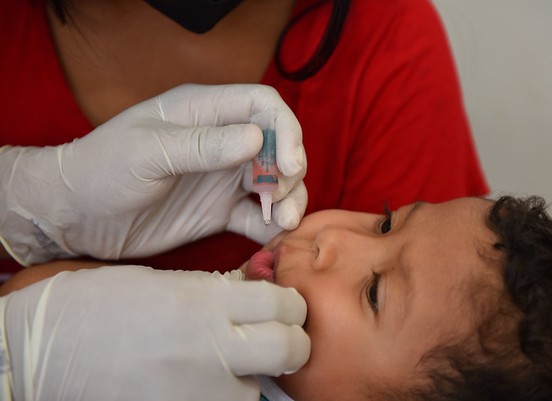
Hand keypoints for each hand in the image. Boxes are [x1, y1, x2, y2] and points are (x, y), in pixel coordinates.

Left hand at [0, 84, 306, 264]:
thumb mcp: (147, 152)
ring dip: (288, 200)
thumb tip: (256, 139)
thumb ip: (201, 145)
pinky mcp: (219, 212)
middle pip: (278, 145)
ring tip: (284, 222)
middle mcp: (220, 142)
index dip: (286, 130)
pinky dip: (271, 226)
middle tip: (277, 196)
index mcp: (203, 112)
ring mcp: (222, 179)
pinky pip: (257, 217)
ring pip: (274, 183)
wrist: (76, 216)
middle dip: (290, 170)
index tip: (287, 164)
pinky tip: (273, 236)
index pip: (263, 105)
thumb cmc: (102, 169)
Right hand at [0, 265, 309, 400]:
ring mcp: (197, 391)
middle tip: (278, 338)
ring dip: (251, 378)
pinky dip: (223, 397)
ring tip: (222, 365)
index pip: (282, 303)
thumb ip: (215, 293)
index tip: (285, 307)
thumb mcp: (163, 283)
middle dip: (292, 342)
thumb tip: (255, 298)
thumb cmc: (98, 307)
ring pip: (258, 390)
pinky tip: (201, 382)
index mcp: (203, 302)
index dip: (291, 304)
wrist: (44, 351)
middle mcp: (209, 349)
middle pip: (289, 349)